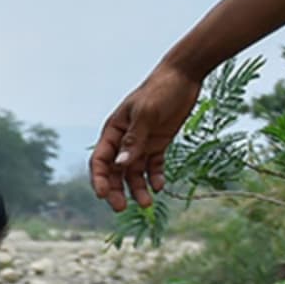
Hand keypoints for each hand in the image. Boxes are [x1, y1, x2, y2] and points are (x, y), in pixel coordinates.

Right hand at [89, 63, 202, 211]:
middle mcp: (124, 141)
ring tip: (147, 203)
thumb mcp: (146, 114)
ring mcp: (142, 143)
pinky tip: (160, 186)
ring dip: (138, 188)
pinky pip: (153, 166)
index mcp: (113, 132)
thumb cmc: (160, 90)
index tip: (104, 196)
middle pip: (115, 172)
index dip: (100, 179)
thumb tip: (121, 165)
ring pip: (134, 172)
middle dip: (117, 190)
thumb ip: (134, 140)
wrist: (184, 75)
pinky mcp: (158, 143)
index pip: (100, 161)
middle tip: (122, 208)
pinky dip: (155, 177)